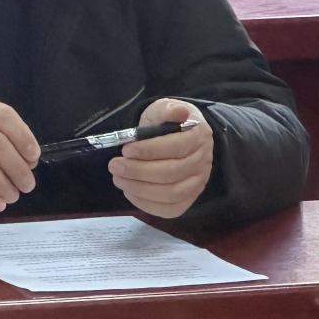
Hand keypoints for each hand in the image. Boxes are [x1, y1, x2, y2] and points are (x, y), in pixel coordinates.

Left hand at [108, 98, 212, 218]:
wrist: (176, 138)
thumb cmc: (167, 123)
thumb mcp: (164, 109)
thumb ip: (168, 109)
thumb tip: (178, 111)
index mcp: (199, 136)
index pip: (176, 147)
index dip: (149, 150)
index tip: (126, 149)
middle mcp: (203, 162)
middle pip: (172, 173)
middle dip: (138, 171)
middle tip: (114, 166)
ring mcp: (198, 183)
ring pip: (171, 194)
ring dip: (140, 188)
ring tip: (118, 178)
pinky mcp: (189, 199)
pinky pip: (171, 209)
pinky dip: (148, 204)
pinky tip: (130, 192)